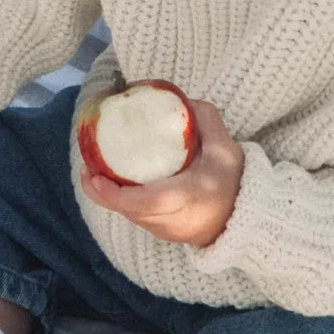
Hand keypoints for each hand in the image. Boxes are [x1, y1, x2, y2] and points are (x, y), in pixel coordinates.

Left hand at [80, 98, 244, 247]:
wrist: (246, 220)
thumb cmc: (234, 183)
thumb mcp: (225, 148)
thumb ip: (205, 120)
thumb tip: (182, 100)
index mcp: (182, 197)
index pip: (140, 202)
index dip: (111, 192)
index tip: (94, 172)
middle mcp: (168, 219)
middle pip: (125, 210)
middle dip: (100, 190)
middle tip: (88, 164)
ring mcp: (164, 230)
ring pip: (128, 215)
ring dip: (108, 196)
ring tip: (95, 169)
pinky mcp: (162, 233)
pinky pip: (136, 217)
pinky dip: (122, 201)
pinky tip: (117, 182)